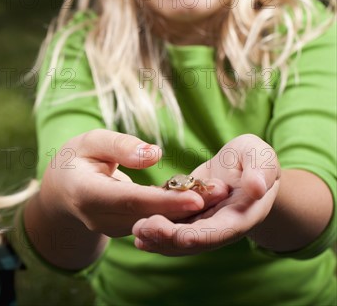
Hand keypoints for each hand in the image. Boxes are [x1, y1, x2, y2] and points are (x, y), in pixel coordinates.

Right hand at [39, 129, 226, 237]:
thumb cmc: (76, 158)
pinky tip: (204, 198)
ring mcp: (112, 229)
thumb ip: (119, 145)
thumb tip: (155, 154)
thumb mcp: (90, 141)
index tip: (196, 196)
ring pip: (154, 223)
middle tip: (220, 192)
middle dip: (186, 207)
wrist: (61, 191)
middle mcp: (98, 218)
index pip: (129, 200)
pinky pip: (153, 223)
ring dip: (187, 212)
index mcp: (85, 194)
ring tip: (219, 193)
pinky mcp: (124, 231)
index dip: (163, 201)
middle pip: (147, 216)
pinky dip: (177, 212)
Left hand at [133, 134, 279, 254]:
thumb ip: (260, 169)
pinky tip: (135, 229)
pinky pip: (171, 229)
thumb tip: (257, 187)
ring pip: (179, 240)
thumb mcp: (259, 156)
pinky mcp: (188, 219)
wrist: (243, 168)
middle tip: (142, 229)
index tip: (180, 235)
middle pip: (194, 240)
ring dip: (157, 238)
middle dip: (168, 238)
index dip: (200, 236)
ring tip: (136, 231)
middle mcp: (220, 227)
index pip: (220, 231)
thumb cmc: (253, 158)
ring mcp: (203, 226)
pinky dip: (155, 231)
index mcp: (241, 216)